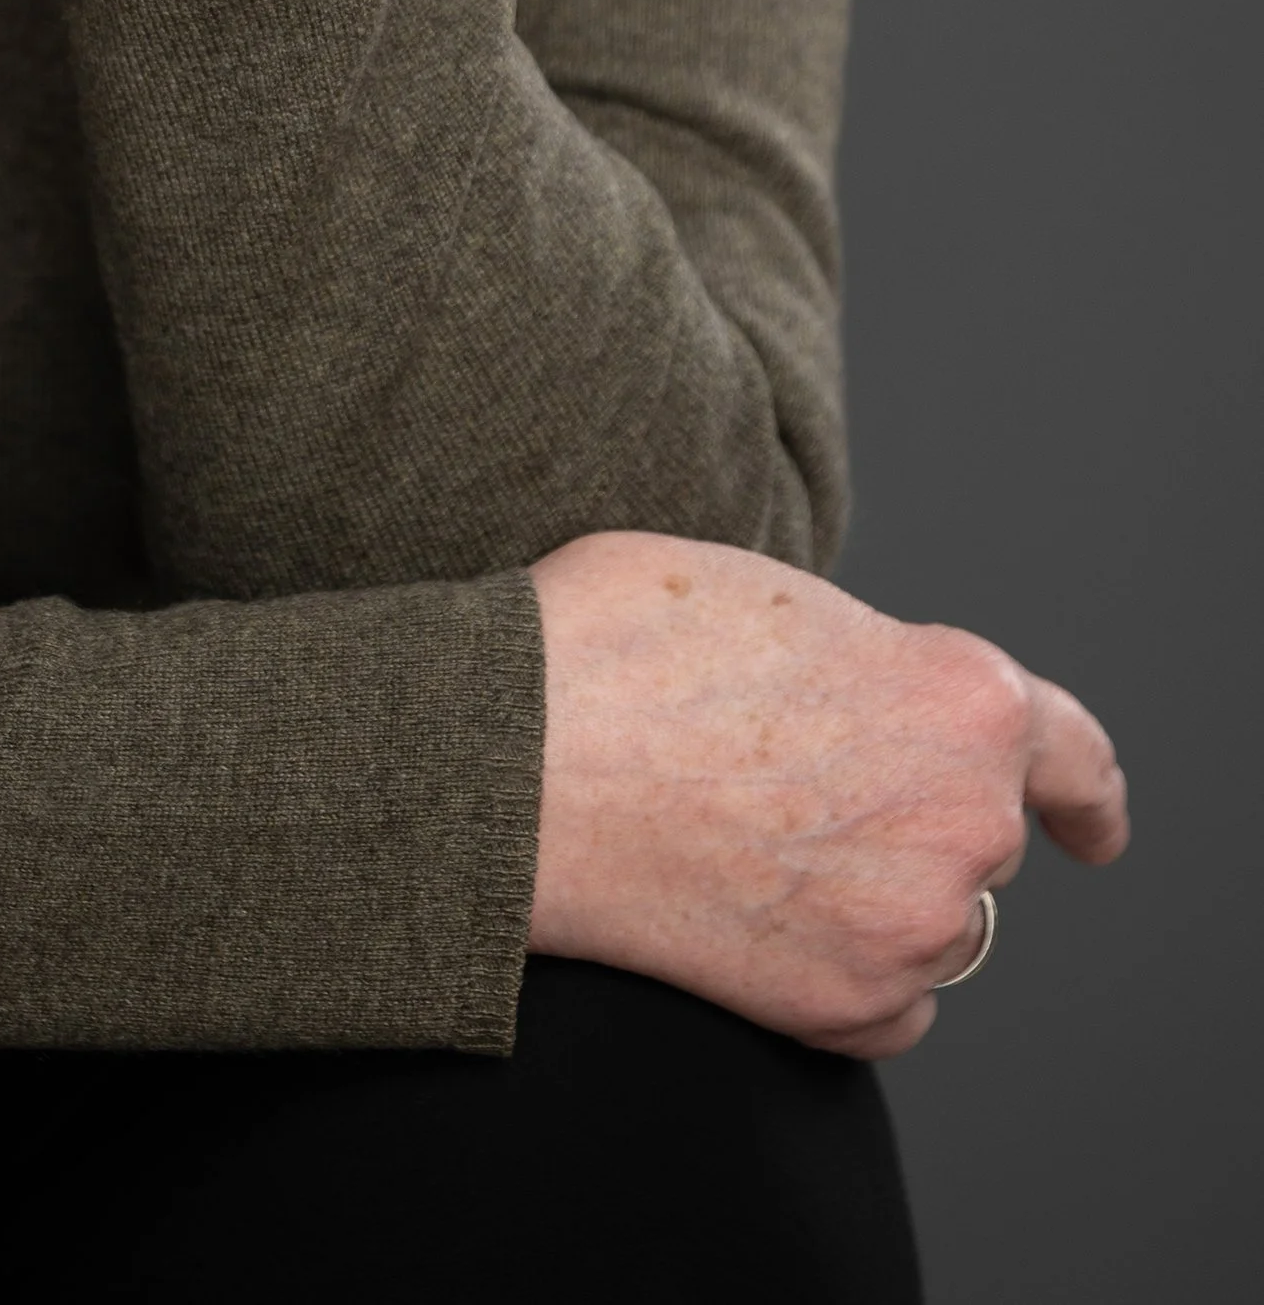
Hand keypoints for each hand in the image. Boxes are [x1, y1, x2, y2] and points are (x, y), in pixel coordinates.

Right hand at [528, 532, 1128, 1056]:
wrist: (516, 763)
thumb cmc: (615, 646)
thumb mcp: (768, 593)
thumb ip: (857, 656)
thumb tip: (854, 703)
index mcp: (961, 695)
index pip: (1069, 755)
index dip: (1082, 796)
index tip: (1088, 830)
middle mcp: (965, 819)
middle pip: (969, 834)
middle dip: (899, 815)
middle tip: (779, 785)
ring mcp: (913, 926)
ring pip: (926, 922)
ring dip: (867, 895)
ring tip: (739, 841)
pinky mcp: (848, 1010)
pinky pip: (886, 1006)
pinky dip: (838, 974)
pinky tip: (750, 918)